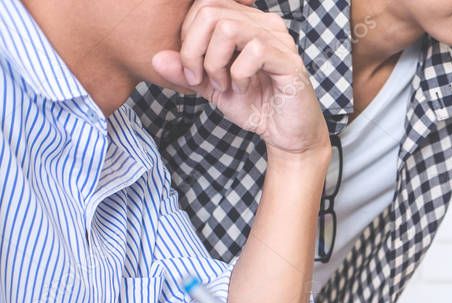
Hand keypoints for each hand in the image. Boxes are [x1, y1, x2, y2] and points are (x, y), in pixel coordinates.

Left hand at [151, 0, 327, 159]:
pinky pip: (253, 52)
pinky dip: (238, 75)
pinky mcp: (289, 60)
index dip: (186, 37)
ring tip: (222, 86)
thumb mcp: (211, 88)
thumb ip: (186, 72)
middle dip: (193, 49)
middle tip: (200, 80)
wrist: (286, 134)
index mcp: (245, 22)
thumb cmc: (255, 106)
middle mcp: (263, 24)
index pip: (204, 6)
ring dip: (214, 63)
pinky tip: (243, 90)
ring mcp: (279, 39)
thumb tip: (156, 59)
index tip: (190, 72)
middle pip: (210, 11)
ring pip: (228, 28)